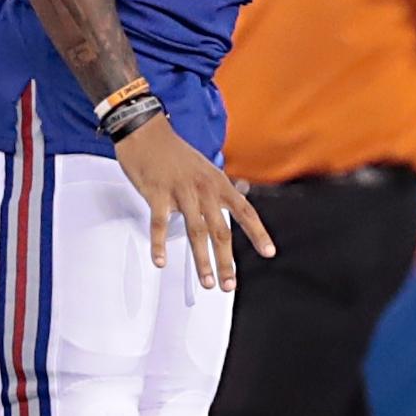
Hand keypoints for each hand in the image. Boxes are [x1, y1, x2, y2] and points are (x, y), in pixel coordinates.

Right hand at [113, 113, 273, 289]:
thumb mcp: (205, 168)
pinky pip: (159, 223)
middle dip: (226, 260)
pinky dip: (159, 244)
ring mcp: (181, 191)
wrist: (145, 130)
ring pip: (195, 231)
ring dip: (202, 259)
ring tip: (207, 282)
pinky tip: (161, 261)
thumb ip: (218, 188)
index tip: (269, 252)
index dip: (258, 232)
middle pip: (220, 229)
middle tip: (229, 284)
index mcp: (218, 183)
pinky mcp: (157, 192)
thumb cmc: (174, 152)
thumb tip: (238, 199)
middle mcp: (204, 188)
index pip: (245, 211)